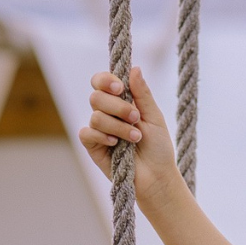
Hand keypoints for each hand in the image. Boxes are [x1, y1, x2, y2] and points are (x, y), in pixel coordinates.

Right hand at [79, 66, 179, 201]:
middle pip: (96, 96)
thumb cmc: (158, 148)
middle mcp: (106, 112)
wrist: (157, 177)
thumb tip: (135, 68)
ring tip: (135, 137)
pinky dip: (103, 136)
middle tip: (136, 118)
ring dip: (118, 126)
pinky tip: (116, 144)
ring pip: (96, 116)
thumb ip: (143, 94)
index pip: (102, 81)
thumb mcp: (154, 117)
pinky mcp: (93, 146)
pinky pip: (87, 133)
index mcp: (120, 101)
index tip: (121, 88)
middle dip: (118, 106)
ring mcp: (98, 129)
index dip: (107, 80)